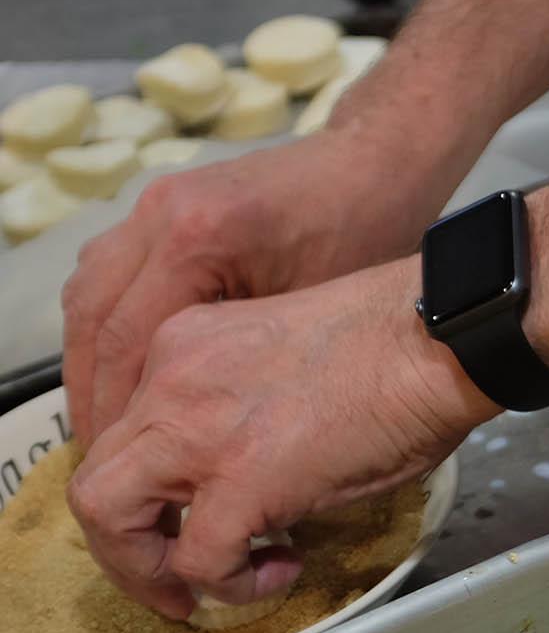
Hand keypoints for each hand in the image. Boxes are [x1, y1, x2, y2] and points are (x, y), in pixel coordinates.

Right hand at [60, 128, 447, 447]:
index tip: (121, 466)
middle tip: (101, 457)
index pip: (126, 341)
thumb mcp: (315, 316)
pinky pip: (111, 274)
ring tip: (105, 425)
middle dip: (90, 392)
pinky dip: (109, 328)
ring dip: (91, 362)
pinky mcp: (165, 207)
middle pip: (92, 318)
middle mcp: (160, 216)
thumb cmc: (367, 238)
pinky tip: (124, 373)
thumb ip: (247, 365)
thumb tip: (199, 434)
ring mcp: (155, 204)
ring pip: (88, 294)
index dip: (115, 410)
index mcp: (196, 241)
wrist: (376, 165)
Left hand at [67, 258, 496, 617]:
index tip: (197, 516)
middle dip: (127, 546)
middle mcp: (167, 383)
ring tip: (202, 591)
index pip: (126, 431)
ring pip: (106, 516)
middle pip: (94, 479)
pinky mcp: (239, 482)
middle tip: (174, 577)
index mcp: (180, 346)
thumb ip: (253, 402)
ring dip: (146, 569)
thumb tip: (275, 467)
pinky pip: (200, 559)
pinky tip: (282, 571)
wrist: (433, 340)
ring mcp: (193, 431)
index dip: (153, 491)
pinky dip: (231, 584)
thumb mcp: (288, 357)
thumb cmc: (397, 346)